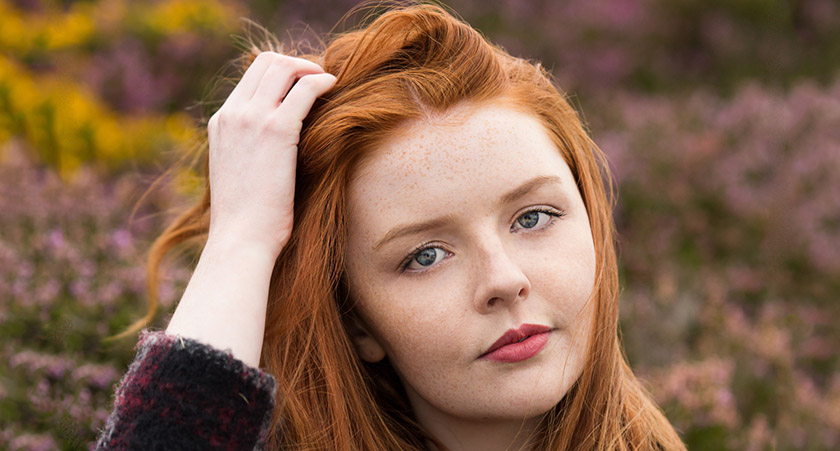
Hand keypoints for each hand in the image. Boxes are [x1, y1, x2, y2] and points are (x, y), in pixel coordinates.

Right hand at [205, 51, 335, 256]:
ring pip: (284, 67)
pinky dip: (322, 82)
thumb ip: (250, 148)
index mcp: (221, 122)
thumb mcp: (240, 173)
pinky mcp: (277, 130)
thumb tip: (277, 146)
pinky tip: (336, 89)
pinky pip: (305, 89)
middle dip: (298, 64)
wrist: (240, 238)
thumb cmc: (247, 218)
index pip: (251, 75)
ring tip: (329, 84)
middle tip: (320, 80)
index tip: (303, 85)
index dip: (282, 71)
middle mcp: (233, 113)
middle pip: (267, 61)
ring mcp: (252, 118)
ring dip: (311, 69)